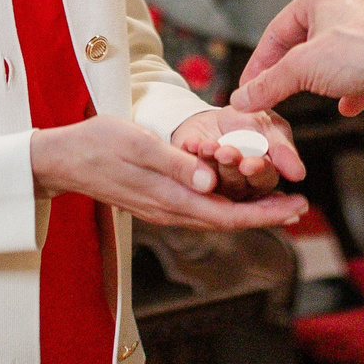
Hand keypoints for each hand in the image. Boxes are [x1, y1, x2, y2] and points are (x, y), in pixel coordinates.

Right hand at [31, 114, 309, 230]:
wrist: (62, 158)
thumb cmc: (98, 144)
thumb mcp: (137, 144)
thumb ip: (175, 164)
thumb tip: (210, 182)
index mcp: (170, 198)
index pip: (228, 215)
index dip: (266, 213)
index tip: (296, 206)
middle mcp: (171, 209)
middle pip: (228, 219)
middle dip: (266, 213)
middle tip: (301, 204)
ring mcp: (163, 207)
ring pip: (216, 214)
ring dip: (249, 209)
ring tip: (279, 199)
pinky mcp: (157, 199)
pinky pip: (201, 206)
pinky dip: (227, 201)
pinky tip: (238, 189)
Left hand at [168, 106, 303, 198]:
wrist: (213, 114)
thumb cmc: (247, 121)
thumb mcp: (268, 125)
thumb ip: (281, 148)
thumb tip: (298, 174)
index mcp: (263, 176)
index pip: (265, 179)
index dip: (258, 171)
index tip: (249, 163)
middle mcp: (240, 186)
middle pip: (238, 184)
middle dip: (231, 167)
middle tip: (226, 153)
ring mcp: (214, 184)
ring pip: (214, 179)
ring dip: (211, 161)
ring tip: (208, 145)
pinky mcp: (191, 176)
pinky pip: (189, 170)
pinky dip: (192, 153)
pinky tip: (192, 143)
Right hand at [233, 0, 363, 117]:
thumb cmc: (363, 52)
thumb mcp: (301, 68)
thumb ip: (268, 83)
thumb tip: (244, 97)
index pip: (278, 30)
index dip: (260, 61)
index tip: (249, 85)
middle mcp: (344, 8)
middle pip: (302, 45)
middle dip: (290, 72)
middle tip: (271, 93)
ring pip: (328, 60)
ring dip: (318, 81)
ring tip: (308, 95)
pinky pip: (354, 74)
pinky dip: (346, 91)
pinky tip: (345, 104)